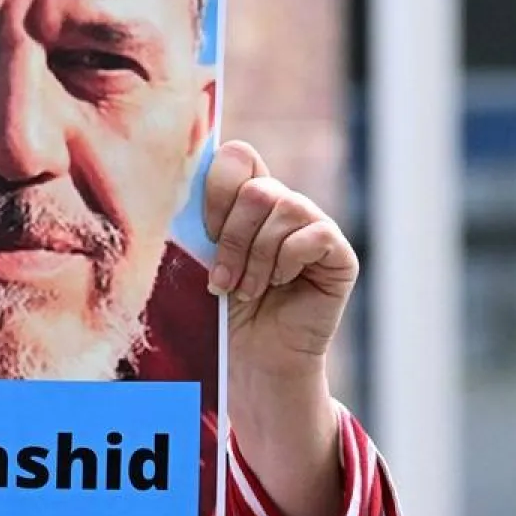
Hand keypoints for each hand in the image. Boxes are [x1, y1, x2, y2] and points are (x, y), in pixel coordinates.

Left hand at [202, 140, 358, 379]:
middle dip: (231, 237)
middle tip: (221, 279)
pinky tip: (280, 285)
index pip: (238, 157)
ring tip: (247, 290)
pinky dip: (288, 260)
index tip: (202, 231)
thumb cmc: (221, 310)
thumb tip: (176, 184)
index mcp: (247, 200)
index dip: (216, 188)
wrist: (251, 359)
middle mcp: (284, 206)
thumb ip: (196, 220)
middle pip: (257, 188)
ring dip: (257, 256)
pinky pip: (315, 234)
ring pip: (286, 207)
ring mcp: (314, 227)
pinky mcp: (339, 255)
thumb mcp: (200, 259)